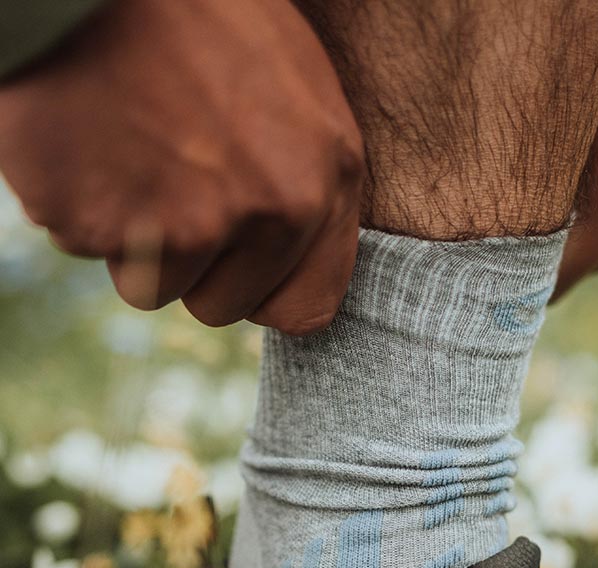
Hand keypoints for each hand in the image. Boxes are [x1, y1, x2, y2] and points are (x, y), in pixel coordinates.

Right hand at [0, 0, 362, 333]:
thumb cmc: (199, 14)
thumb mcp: (295, 90)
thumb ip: (305, 183)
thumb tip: (294, 260)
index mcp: (325, 179)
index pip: (306, 308)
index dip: (263, 292)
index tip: (235, 266)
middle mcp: (270, 211)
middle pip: (221, 305)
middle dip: (191, 265)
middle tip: (166, 184)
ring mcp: (186, 222)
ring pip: (150, 285)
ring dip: (130, 238)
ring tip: (125, 149)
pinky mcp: (100, 221)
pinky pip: (81, 244)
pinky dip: (73, 205)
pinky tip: (82, 138)